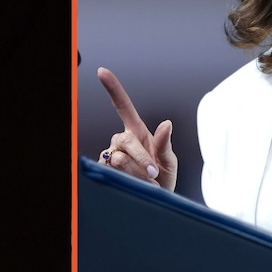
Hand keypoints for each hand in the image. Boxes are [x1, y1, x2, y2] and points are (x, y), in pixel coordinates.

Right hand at [96, 67, 176, 190]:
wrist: (154, 200)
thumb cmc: (162, 178)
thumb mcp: (169, 161)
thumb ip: (165, 144)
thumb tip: (167, 123)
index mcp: (137, 132)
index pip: (123, 106)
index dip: (113, 88)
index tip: (102, 72)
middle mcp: (121, 140)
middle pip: (125, 140)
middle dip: (142, 158)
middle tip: (154, 173)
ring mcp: (112, 155)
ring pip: (119, 158)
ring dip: (137, 172)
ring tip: (146, 181)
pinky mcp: (105, 170)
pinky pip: (113, 171)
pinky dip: (129, 180)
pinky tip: (134, 184)